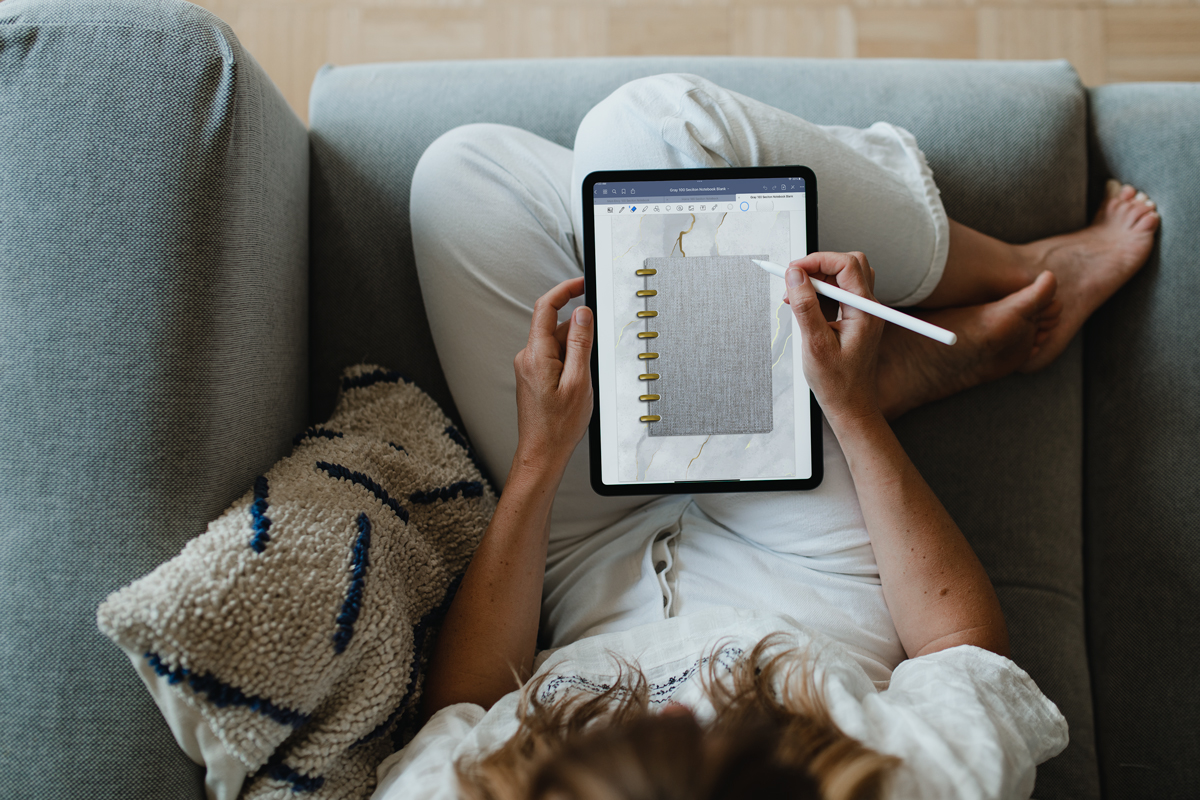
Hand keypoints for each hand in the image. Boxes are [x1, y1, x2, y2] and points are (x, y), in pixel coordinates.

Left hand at [512, 276, 593, 474]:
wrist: (542, 452)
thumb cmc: (559, 425)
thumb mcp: (579, 381)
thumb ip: (580, 343)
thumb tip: (582, 313)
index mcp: (536, 355)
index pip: (546, 307)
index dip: (565, 289)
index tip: (581, 282)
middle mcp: (527, 357)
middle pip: (554, 326)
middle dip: (578, 333)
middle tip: (594, 354)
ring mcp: (528, 367)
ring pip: (556, 344)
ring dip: (574, 352)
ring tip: (583, 382)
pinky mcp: (533, 376)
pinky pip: (553, 357)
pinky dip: (569, 362)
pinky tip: (577, 384)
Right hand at [784, 252, 883, 425]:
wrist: (850, 405)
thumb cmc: (837, 383)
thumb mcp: (815, 344)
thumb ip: (805, 306)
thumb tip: (795, 276)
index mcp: (864, 312)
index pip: (846, 265)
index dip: (817, 261)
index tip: (793, 270)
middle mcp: (868, 308)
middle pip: (848, 265)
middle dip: (818, 267)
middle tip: (794, 282)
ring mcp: (863, 312)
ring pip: (844, 277)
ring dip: (818, 281)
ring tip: (795, 298)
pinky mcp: (855, 318)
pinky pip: (839, 293)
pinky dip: (820, 294)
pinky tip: (804, 309)